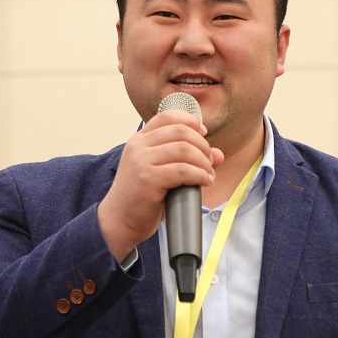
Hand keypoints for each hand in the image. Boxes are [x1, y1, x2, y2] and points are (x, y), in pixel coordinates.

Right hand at [98, 110, 222, 260]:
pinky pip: (183, 170)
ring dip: (203, 161)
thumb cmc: (141, 198)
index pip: (168, 116)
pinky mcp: (148, 179)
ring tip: (207, 174)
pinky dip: (199, 175)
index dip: (190, 121)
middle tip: (208, 161)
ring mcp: (141, 161)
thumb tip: (218, 155)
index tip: (203, 134)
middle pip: (180, 131)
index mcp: (139, 140)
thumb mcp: (162, 172)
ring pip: (184, 149)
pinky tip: (204, 181)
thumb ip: (187, 160)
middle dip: (202, 145)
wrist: (118, 221)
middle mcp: (138, 146)